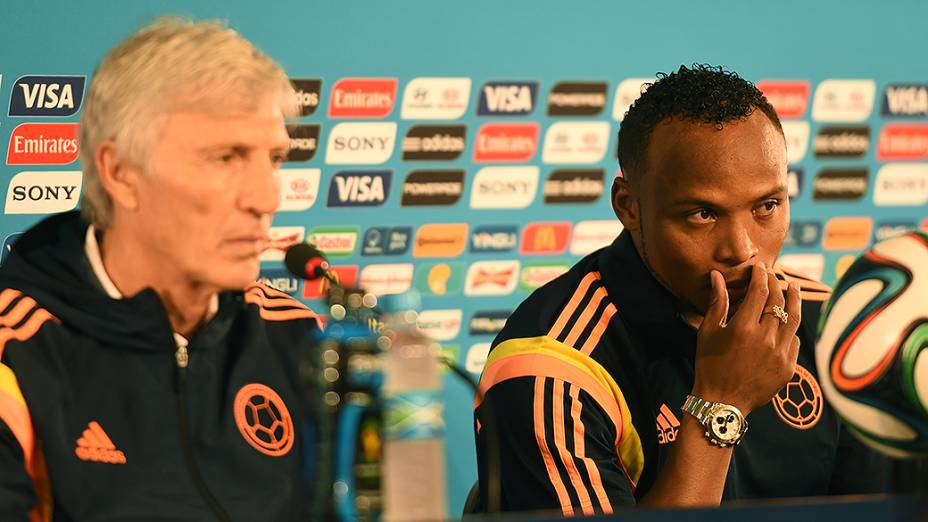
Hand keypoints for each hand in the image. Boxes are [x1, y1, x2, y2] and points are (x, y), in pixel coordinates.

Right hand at [692, 262, 801, 414]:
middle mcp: (766, 338)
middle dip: (776, 284)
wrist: (722, 402)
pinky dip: (791, 329)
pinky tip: (787, 324)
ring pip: (794, 319)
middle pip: (779, 302)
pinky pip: (795, 342)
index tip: (759, 268)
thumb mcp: (708, 332)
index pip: (760, 291)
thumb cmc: (709, 365)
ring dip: (794, 301)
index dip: (761, 276)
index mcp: (743, 328)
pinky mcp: (789, 368)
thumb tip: (718, 276)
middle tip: (773, 276)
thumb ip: (718, 302)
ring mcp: (781, 354)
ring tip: (793, 289)